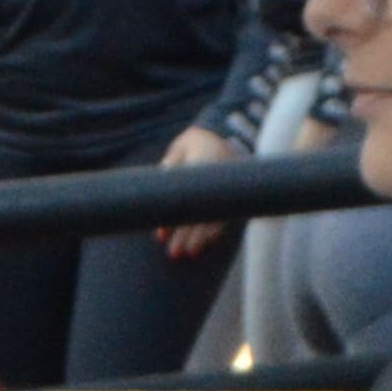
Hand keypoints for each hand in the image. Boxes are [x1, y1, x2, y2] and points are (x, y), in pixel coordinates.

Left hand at [158, 121, 242, 259]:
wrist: (228, 136)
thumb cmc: (196, 143)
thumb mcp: (181, 147)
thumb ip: (170, 165)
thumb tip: (160, 186)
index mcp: (203, 166)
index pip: (185, 200)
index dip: (173, 220)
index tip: (161, 235)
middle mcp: (217, 181)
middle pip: (199, 216)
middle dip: (186, 237)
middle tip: (174, 254)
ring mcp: (226, 190)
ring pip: (214, 220)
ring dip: (201, 239)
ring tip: (188, 254)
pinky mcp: (232, 197)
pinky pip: (224, 217)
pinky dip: (214, 232)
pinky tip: (205, 244)